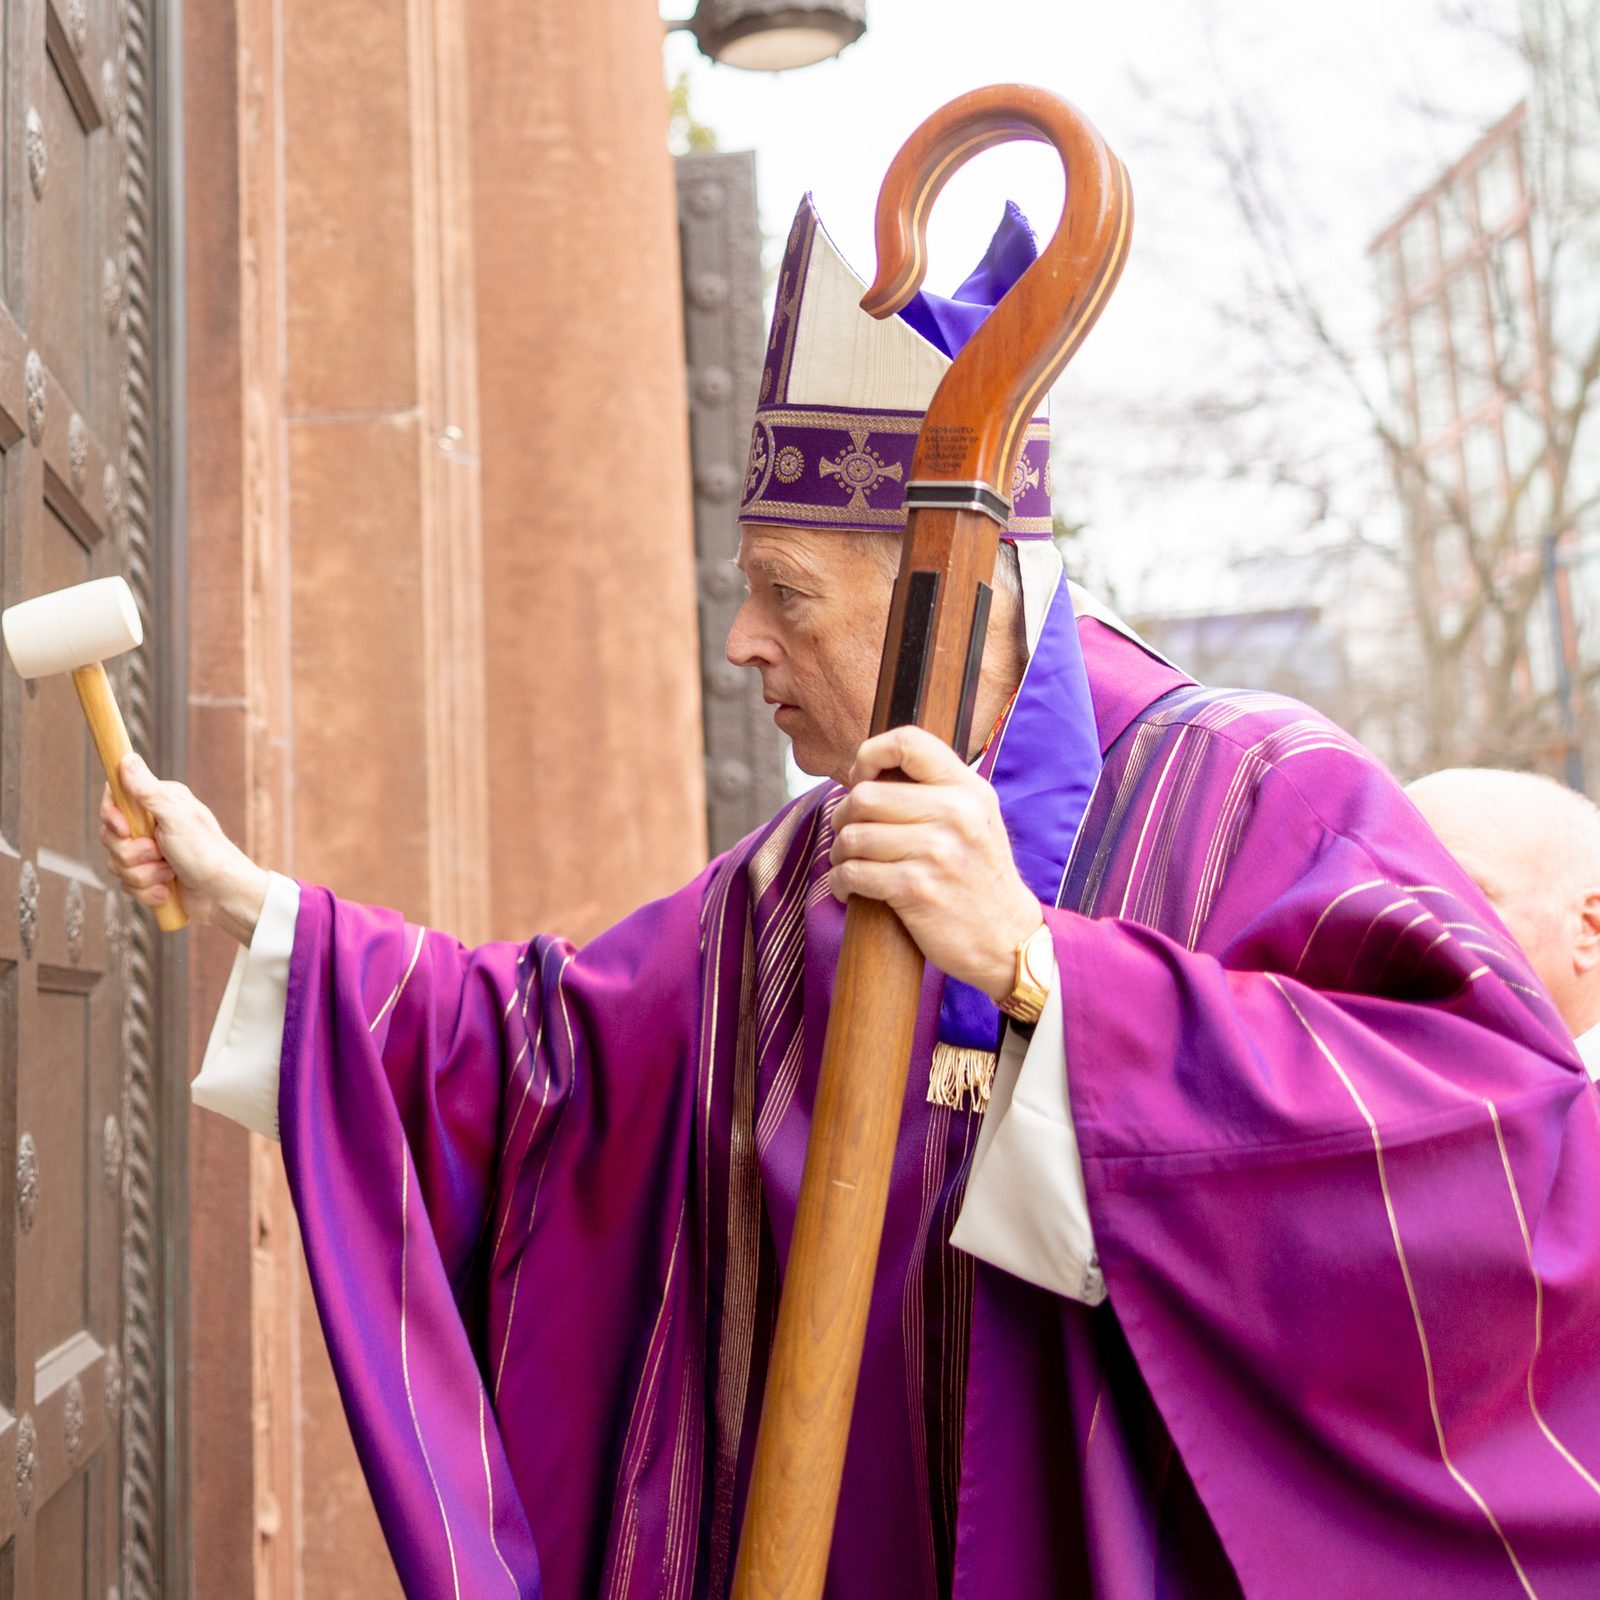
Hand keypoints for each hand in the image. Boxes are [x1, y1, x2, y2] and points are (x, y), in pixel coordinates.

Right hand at [99, 755, 269, 945]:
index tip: (124, 829)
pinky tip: (168, 890)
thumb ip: (148, 791)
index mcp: (158, 802)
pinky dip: (147, 892)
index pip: (114, 799)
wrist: (225, 895)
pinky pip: (127, 886)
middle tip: (159, 853)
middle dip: (132, 853)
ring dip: (144, 874)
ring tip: (170, 872)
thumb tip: (127, 759)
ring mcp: (148, 852)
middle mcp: (151, 824)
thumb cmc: (207, 853)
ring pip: (116, 864)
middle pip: (110, 836)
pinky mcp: (149, 876)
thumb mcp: (177, 818)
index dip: (111, 816)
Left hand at [828, 725, 1042, 1000]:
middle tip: (848, 833)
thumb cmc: (978, 877)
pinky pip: (854, 873)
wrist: (1007, 939)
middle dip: (843, 816)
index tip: (862, 779)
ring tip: (849, 863)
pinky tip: (850, 888)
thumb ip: (935, 790)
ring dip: (840, 853)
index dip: (870, 754)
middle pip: (866, 794)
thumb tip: (869, 773)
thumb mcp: (975, 819)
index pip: (908, 742)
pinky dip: (841, 882)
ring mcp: (937, 851)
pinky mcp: (917, 888)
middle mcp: (955, 813)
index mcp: (968, 789)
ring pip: (854, 835)